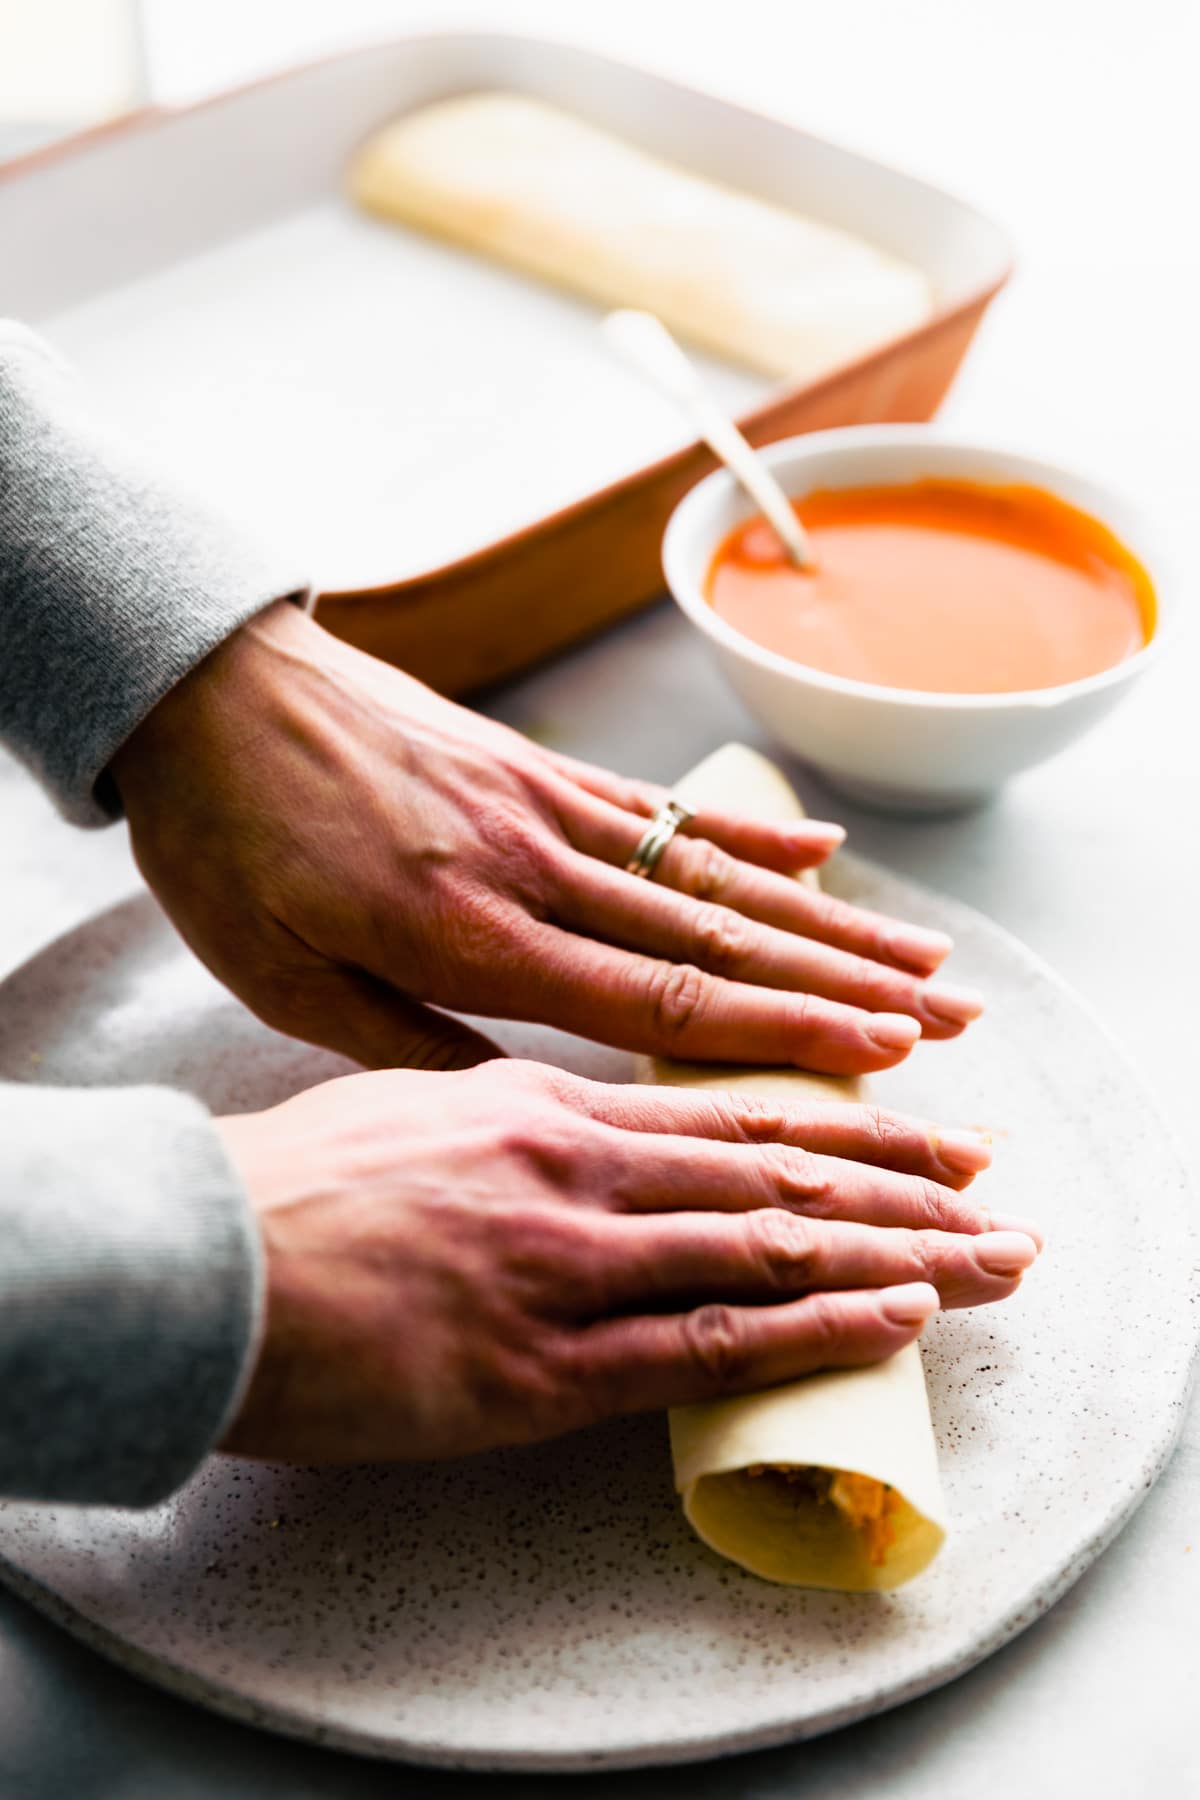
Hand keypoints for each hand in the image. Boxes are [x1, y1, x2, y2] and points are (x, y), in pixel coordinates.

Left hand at [112, 601, 980, 1075]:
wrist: (206, 689)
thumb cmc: (229, 846)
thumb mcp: (282, 977)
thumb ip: (407, 1042)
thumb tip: (527, 1099)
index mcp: (470, 936)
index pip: (657, 999)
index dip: (778, 1032)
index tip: (879, 1058)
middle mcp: (534, 867)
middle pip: (717, 938)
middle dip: (844, 986)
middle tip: (951, 1018)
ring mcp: (547, 807)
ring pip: (713, 877)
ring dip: (827, 922)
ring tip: (922, 955)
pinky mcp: (539, 769)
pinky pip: (665, 807)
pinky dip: (750, 836)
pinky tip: (825, 857)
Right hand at [217, 1061, 1038, 1463]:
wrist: (193, 1262)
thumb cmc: (283, 1189)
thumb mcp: (402, 1105)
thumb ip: (495, 1110)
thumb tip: (545, 1116)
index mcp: (544, 1110)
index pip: (729, 1110)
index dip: (840, 1116)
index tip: (920, 1118)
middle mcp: (580, 1171)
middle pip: (777, 1173)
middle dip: (903, 1179)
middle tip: (996, 1183)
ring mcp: (570, 1265)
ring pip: (769, 1249)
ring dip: (897, 1250)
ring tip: (992, 1253)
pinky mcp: (540, 1365)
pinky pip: (708, 1346)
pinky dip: (813, 1328)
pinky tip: (895, 1317)